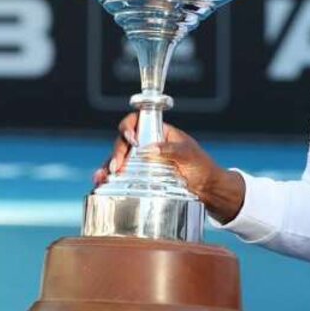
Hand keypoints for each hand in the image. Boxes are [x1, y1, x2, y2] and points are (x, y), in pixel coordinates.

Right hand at [95, 113, 244, 222]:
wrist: (207, 190)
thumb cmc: (202, 167)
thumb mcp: (189, 155)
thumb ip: (170, 149)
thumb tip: (147, 149)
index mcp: (160, 133)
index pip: (138, 121)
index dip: (130, 126)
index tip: (132, 139)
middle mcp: (148, 145)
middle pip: (124, 141)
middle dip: (117, 151)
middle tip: (116, 166)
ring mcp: (143, 162)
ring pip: (119, 158)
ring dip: (107, 165)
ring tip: (103, 176)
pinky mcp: (140, 178)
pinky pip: (120, 174)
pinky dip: (109, 178)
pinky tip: (101, 183)